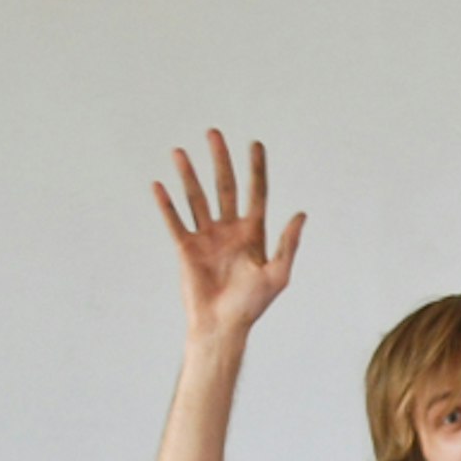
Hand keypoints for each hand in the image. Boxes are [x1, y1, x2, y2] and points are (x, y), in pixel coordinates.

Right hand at [152, 130, 302, 346]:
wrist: (222, 326)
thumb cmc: (251, 305)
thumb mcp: (277, 274)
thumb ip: (288, 244)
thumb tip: (301, 214)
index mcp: (252, 233)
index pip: (256, 192)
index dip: (256, 169)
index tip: (255, 144)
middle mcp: (228, 230)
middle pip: (224, 187)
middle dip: (220, 160)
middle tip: (214, 134)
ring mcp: (206, 237)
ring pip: (197, 198)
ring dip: (189, 175)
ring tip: (180, 152)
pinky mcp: (186, 249)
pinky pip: (176, 221)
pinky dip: (167, 204)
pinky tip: (159, 185)